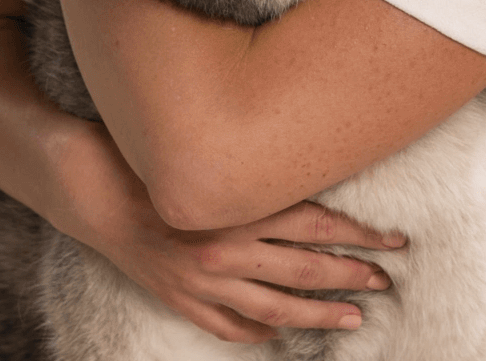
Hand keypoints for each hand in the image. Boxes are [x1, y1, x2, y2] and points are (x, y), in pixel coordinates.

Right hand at [51, 120, 404, 343]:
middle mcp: (228, 247)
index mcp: (240, 205)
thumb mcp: (214, 151)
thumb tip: (313, 158)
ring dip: (319, 315)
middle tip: (384, 280)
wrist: (91, 188)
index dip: (360, 235)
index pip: (319, 223)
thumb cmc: (156, 155)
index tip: (394, 239)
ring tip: (353, 319)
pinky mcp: (181, 299)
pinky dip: (259, 333)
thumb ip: (261, 164)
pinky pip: (230, 326)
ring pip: (277, 309)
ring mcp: (204, 281)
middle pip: (306, 270)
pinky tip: (281, 335)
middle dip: (352, 277)